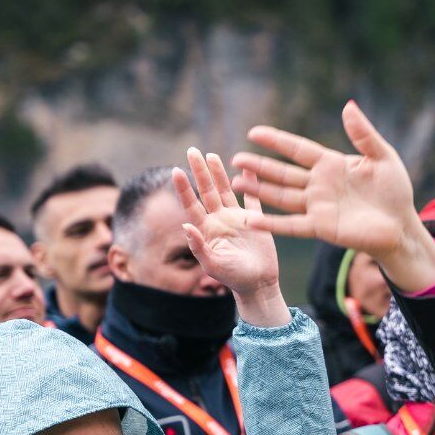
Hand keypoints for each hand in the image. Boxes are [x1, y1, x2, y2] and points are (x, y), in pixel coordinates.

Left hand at [173, 151, 289, 326]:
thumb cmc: (234, 278)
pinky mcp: (255, 219)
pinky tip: (248, 167)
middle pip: (207, 190)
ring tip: (212, 155)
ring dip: (219, 173)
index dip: (184, 188)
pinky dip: (250, 182)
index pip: (191, 204)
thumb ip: (198, 247)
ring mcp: (237, 218)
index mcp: (207, 229)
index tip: (176, 170)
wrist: (258, 284)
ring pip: (226, 190)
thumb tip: (185, 226)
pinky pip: (252, 196)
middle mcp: (219, 220)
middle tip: (192, 150)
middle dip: (199, 171)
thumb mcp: (212, 265)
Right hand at [230, 101, 434, 293]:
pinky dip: (272, 224)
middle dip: (259, 166)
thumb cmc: (395, 192)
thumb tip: (348, 105)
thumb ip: (363, 134)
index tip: (254, 132)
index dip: (277, 141)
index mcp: (332, 165)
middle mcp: (319, 185)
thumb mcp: (382, 157)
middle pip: (283, 173)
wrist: (402, 226)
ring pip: (281, 197)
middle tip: (234, 159)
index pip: (298, 149)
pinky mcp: (321, 227)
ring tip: (236, 184)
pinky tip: (251, 220)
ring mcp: (318, 207)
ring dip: (259, 191)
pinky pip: (292, 225)